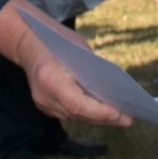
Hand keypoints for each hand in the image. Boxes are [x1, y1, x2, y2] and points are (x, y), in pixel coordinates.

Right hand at [0, 0, 129, 126]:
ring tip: (122, 118)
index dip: (99, 112)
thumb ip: (93, 69)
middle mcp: (44, 96)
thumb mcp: (78, 48)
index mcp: (49, 78)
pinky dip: (88, 114)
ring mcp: (43, 104)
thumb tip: (116, 89)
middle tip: (129, 119)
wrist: (28, 42)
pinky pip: (70, 114)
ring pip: (75, 117)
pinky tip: (105, 113)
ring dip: (98, 118)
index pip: (77, 103)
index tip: (120, 113)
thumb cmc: (57, 40)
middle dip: (104, 118)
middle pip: (78, 114)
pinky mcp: (46, 106)